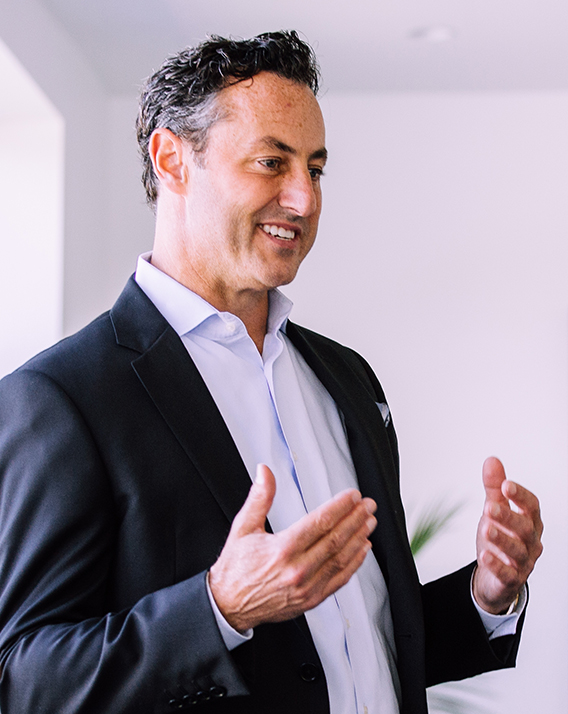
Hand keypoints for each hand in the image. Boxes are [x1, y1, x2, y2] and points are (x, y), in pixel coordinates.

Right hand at [209, 464, 376, 631]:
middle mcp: (297, 570)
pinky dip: (354, 564)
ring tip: (369, 522)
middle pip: (335, 539)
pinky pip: (339, 580)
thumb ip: (259, 498)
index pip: (320, 522)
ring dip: (358, 538)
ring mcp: (306, 587)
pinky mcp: (311, 600)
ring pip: (341, 559)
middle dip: (355, 518)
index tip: (352, 496)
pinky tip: (363, 550)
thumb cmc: (235, 568)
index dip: (340, 507)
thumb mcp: (243, 527)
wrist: (229, 606)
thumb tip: (264, 472)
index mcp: (282, 549)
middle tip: (367, 505)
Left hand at [473, 456, 542, 613]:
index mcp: (530, 521)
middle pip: (525, 528)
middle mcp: (530, 541)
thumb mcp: (496, 510)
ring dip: (501, 539)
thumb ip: (494, 488)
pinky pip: (507, 573)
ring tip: (485, 528)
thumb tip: (492, 460)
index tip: (506, 484)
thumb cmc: (501, 537)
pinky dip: (496, 565)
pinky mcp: (512, 579)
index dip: (520, 495)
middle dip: (508, 517)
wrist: (497, 575)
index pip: (532, 506)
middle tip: (489, 507)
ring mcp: (523, 562)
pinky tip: (484, 556)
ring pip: (517, 550)